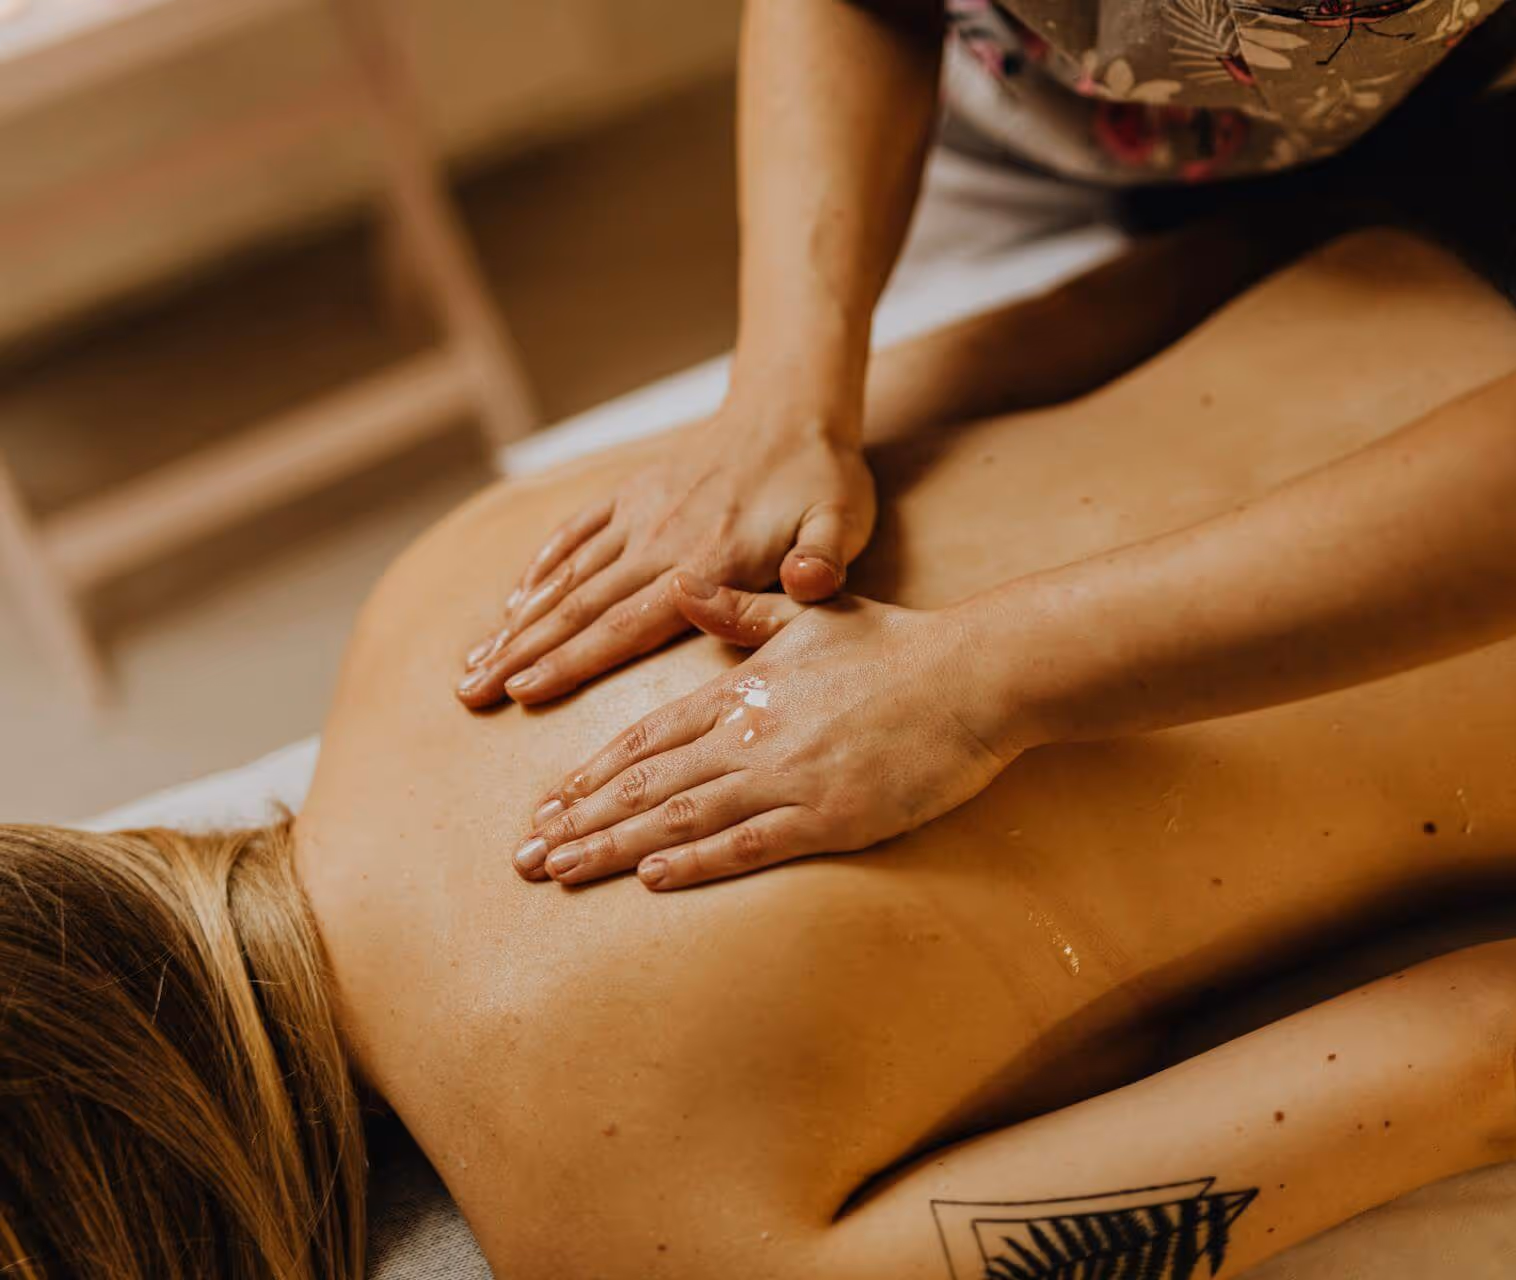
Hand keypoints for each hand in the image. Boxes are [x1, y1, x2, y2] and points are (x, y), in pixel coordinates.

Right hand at [456, 400, 875, 706]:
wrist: (793, 407)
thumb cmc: (822, 478)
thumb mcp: (841, 522)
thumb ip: (823, 560)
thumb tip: (809, 583)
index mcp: (707, 562)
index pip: (625, 624)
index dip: (571, 661)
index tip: (520, 692)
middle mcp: (660, 539)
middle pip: (577, 608)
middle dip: (520, 653)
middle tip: (466, 693)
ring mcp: (640, 513)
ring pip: (566, 575)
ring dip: (517, 620)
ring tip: (471, 660)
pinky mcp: (634, 493)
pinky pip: (576, 533)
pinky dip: (541, 567)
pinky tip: (513, 600)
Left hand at [511, 575, 1017, 888]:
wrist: (972, 677)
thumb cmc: (896, 646)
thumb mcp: (809, 616)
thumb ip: (739, 610)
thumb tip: (681, 584)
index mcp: (744, 690)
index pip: (649, 737)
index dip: (594, 773)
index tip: (548, 802)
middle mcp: (752, 735)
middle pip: (648, 784)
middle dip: (582, 821)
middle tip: (526, 857)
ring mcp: (789, 777)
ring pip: (683, 818)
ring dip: (616, 847)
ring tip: (563, 871)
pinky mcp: (829, 817)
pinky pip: (749, 844)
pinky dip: (696, 862)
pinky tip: (651, 878)